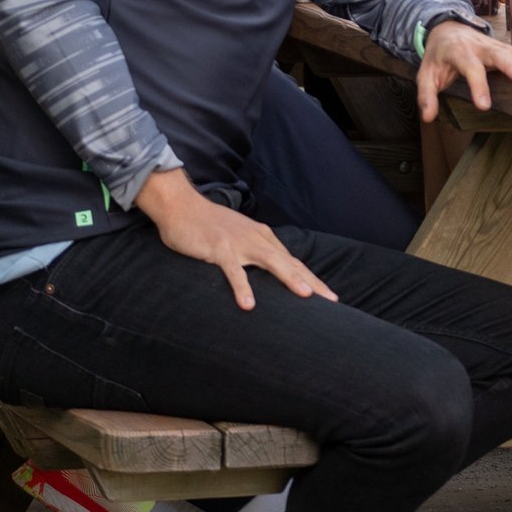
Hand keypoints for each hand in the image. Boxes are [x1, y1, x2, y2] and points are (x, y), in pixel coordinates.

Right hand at [136, 167, 334, 311]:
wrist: (181, 206)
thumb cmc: (208, 226)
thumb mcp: (238, 237)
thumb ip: (252, 252)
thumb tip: (266, 273)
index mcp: (263, 238)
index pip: (292, 261)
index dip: (312, 278)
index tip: (328, 296)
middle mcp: (257, 239)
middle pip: (290, 262)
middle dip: (311, 282)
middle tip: (330, 300)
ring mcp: (239, 243)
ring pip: (270, 262)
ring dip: (289, 278)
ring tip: (305, 296)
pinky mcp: (219, 249)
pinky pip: (233, 271)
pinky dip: (242, 287)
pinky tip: (249, 305)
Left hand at [417, 19, 511, 121]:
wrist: (445, 29)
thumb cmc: (437, 56)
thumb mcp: (425, 74)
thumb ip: (426, 95)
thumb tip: (428, 117)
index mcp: (457, 51)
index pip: (470, 68)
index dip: (478, 86)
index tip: (484, 106)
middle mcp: (477, 45)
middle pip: (496, 53)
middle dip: (510, 65)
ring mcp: (490, 43)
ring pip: (508, 50)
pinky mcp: (499, 46)